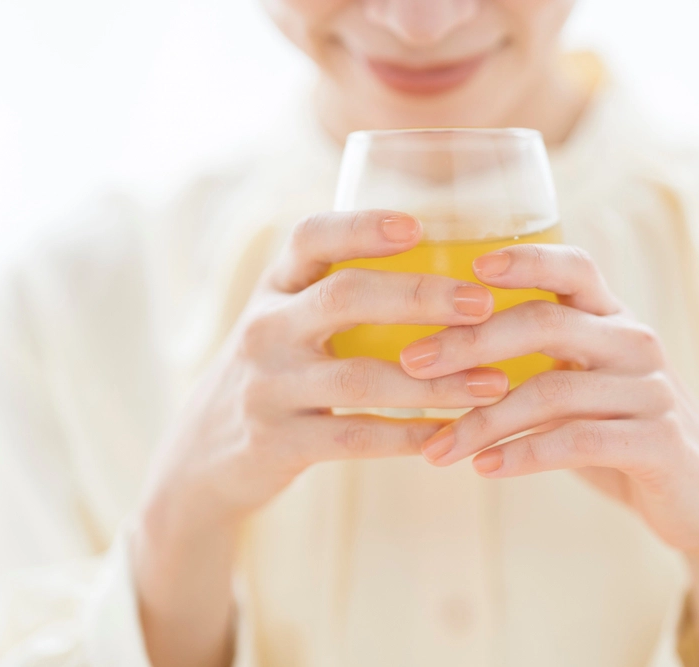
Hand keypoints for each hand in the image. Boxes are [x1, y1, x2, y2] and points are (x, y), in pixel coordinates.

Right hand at [135, 210, 509, 666]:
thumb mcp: (287, 322)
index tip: (419, 226)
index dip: (362, 225)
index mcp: (275, 287)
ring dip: (437, 382)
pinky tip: (450, 434)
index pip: (311, 237)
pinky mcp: (277, 443)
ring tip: (493, 383)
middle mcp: (265, 328)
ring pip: (361, 378)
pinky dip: (408, 436)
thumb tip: (450, 261)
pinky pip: (355, 438)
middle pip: (345, 296)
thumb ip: (341, 292)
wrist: (205, 457)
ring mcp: (267, 387)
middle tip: (483, 305)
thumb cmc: (278, 374)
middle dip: (421, 296)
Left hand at [399, 244, 698, 666]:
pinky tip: (485, 468)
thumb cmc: (621, 437)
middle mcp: (635, 342)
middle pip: (547, 322)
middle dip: (472, 341)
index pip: (572, 268)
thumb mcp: (581, 390)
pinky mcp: (659, 441)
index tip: (467, 267)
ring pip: (552, 391)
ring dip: (484, 420)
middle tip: (414, 363)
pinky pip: (577, 441)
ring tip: (437, 447)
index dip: (523, 259)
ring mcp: (651, 390)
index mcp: (613, 320)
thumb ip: (534, 365)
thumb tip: (438, 354)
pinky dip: (524, 455)